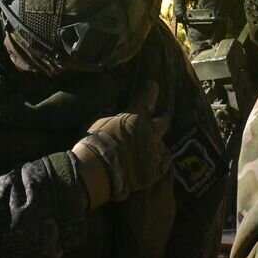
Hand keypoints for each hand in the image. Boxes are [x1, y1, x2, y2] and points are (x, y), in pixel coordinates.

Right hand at [72, 81, 170, 209]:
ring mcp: (156, 151)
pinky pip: (163, 165)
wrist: (99, 172)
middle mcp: (150, 131)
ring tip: (152, 149)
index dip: (150, 91)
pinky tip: (154, 165)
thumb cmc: (93, 143)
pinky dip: (158, 164)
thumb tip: (113, 113)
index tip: (152, 86)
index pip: (147, 97)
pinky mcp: (157, 171)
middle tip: (162, 117)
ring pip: (163, 145)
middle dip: (162, 118)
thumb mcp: (98, 122)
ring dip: (156, 145)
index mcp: (136, 115)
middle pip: (164, 121)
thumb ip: (112, 117)